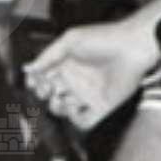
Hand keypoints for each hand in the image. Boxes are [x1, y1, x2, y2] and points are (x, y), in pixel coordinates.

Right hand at [25, 16, 160, 130]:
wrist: (133, 47)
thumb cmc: (105, 38)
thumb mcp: (70, 40)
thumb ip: (48, 56)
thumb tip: (28, 68)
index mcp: (67, 64)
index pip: (44, 79)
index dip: (36, 82)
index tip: (34, 81)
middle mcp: (76, 81)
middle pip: (50, 96)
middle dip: (44, 95)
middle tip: (47, 89)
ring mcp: (88, 95)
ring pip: (63, 111)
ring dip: (57, 107)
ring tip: (61, 97)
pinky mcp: (101, 107)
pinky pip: (84, 122)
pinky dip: (76, 120)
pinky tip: (74, 107)